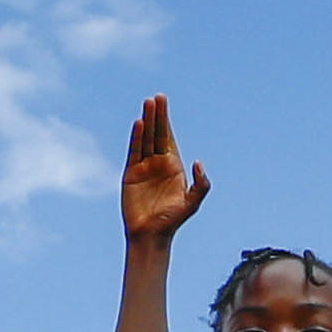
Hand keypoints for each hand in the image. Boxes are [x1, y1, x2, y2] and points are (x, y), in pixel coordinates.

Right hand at [120, 94, 208, 240]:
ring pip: (145, 139)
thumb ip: (201, 185)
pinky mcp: (130, 174)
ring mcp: (143, 167)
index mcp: (174, 166)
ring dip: (146, 122)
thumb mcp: (192, 203)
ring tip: (147, 104)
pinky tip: (138, 124)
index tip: (164, 102)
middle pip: (157, 133)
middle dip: (158, 115)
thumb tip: (199, 162)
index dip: (166, 120)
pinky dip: (136, 137)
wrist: (151, 235)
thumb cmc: (172, 221)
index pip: (169, 137)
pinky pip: (134, 151)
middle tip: (158, 97)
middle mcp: (158, 163)